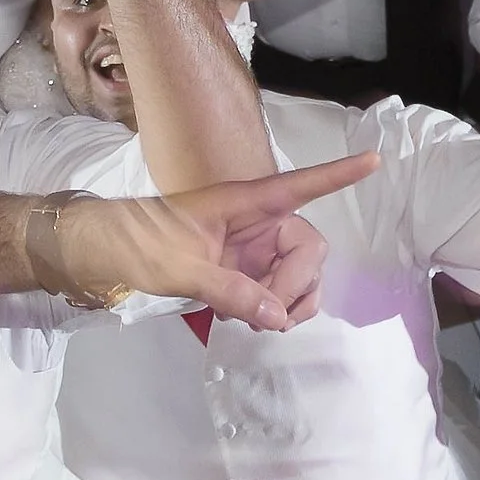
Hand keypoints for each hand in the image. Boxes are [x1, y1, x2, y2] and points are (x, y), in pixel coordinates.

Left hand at [56, 156, 381, 331]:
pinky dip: (272, 310)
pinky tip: (245, 320)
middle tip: (266, 315)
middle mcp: (256, 222)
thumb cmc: (137, 243)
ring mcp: (252, 248)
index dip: (337, 174)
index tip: (375, 158)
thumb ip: (229, 290)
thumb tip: (276, 315)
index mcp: (243, 202)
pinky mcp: (245, 271)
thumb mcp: (179, 267)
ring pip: (300, 277)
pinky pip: (280, 292)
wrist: (104, 254)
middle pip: (309, 250)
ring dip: (286, 303)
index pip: (299, 186)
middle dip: (297, 286)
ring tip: (251, 320)